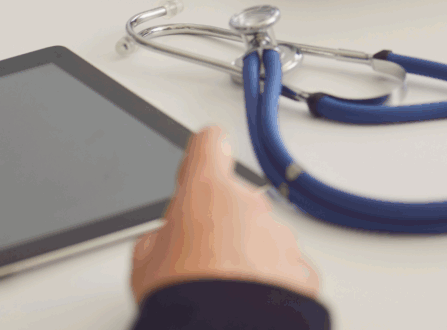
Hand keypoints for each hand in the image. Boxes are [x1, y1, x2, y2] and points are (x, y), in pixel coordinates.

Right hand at [130, 126, 319, 304]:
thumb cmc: (182, 297)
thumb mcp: (144, 263)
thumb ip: (157, 236)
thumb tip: (163, 242)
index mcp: (206, 192)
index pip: (209, 146)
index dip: (203, 153)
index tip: (202, 158)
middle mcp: (250, 205)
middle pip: (234, 200)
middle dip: (219, 222)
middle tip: (197, 261)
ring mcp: (280, 236)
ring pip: (261, 234)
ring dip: (246, 253)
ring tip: (223, 290)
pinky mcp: (302, 269)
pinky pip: (284, 266)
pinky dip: (270, 280)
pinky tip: (250, 301)